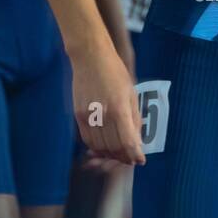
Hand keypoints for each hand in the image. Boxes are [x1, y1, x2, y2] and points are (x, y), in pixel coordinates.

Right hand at [72, 44, 145, 165]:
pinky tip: (104, 147)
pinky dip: (96, 147)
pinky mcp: (78, 115)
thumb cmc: (115, 73)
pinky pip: (87, 139)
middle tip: (130, 158)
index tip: (140, 160)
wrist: (90, 58)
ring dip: (110, 154)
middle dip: (124, 157)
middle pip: (113, 148)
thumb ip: (134, 119)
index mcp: (119, 109)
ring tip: (118, 154)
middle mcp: (102, 115)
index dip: (135, 155)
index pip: (127, 142)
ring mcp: (88, 116)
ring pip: (99, 147)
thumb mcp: (131, 94)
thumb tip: (137, 142)